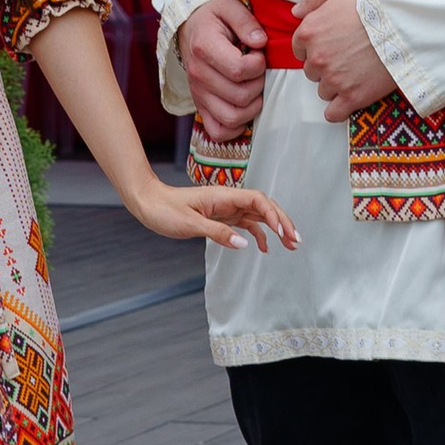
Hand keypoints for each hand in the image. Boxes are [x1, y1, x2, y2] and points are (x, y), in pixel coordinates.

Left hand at [118, 177, 298, 257]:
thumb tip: (245, 244)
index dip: (274, 214)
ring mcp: (226, 208)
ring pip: (258, 216)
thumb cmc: (164, 210)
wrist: (148, 203)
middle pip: (264, 206)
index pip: (257, 199)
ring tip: (290, 245)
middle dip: (282, 222)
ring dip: (275, 229)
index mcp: (223, 195)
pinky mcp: (221, 217)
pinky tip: (265, 248)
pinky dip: (258, 234)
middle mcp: (228, 199)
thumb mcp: (189, 224)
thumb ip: (218, 233)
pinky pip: (245, 224)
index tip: (282, 232)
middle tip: (296, 241)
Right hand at [180, 0, 266, 138]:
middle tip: (257, 71)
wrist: (190, 29)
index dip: (258, 64)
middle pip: (240, 96)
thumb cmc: (214, 19)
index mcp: (205, 48)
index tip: (258, 54)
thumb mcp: (229, 7)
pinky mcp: (200, 107)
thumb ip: (246, 22)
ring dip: (251, 107)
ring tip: (253, 89)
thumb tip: (260, 42)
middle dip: (258, 84)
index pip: (239, 70)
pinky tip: (244, 109)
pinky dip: (235, 128)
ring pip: (232, 118)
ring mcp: (198, 94)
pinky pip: (218, 131)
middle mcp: (198, 75)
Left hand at [293, 0, 396, 123]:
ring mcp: (333, 79)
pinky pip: (333, 113)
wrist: (403, 24)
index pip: (299, 49)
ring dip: (335, 85)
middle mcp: (316, 58)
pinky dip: (338, 110)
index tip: (332, 45)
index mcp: (309, 32)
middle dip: (325, 66)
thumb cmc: (373, 2)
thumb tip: (296, 11)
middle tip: (347, 57)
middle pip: (311, 71)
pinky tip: (348, 100)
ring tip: (356, 73)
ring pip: (323, 90)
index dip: (315, 47)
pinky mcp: (352, 97)